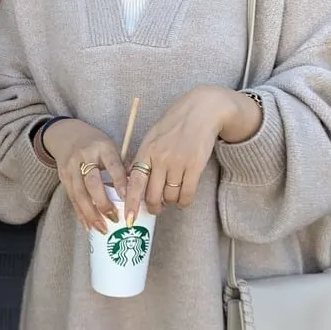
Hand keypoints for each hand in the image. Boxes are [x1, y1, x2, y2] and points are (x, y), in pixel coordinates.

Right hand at [42, 119, 127, 233]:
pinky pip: (72, 198)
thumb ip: (121, 166)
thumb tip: (136, 190)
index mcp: (102, 147)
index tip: (127, 198)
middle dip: (103, 203)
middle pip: (92, 183)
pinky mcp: (63, 177)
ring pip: (80, 194)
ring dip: (91, 213)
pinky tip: (88, 225)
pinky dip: (80, 213)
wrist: (66, 135)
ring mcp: (71, 168)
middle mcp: (85, 157)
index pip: (113, 165)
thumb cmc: (95, 144)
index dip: (119, 182)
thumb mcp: (110, 147)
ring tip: (102, 228)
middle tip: (114, 218)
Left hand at [124, 86, 255, 220]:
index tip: (129, 218)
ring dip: (170, 203)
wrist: (201, 111)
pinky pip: (187, 194)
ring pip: (170, 197)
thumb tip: (130, 181)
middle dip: (153, 207)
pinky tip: (183, 200)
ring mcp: (178, 163)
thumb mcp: (151, 138)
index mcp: (146, 152)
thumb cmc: (174, 125)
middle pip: (152, 195)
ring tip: (171, 198)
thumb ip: (141, 159)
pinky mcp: (195, 166)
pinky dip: (184, 202)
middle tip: (156, 208)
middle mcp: (160, 159)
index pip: (135, 183)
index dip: (131, 203)